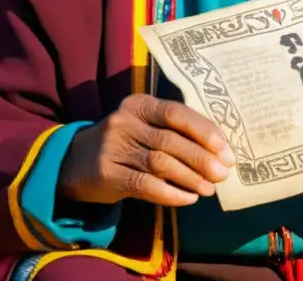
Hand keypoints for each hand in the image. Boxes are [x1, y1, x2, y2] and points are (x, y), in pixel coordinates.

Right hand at [57, 94, 234, 207]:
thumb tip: (220, 153)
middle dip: (201, 158)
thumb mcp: (145, 127)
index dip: (204, 132)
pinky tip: (187, 198)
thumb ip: (176, 133)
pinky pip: (144, 185)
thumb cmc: (125, 143)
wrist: (76, 162)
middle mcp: (125, 121)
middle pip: (170, 140)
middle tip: (222, 174)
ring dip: (189, 178)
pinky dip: (170, 193)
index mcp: (140, 104)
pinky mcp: (107, 173)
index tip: (226, 151)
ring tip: (208, 189)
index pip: (177, 113)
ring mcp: (113, 146)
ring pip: (160, 163)